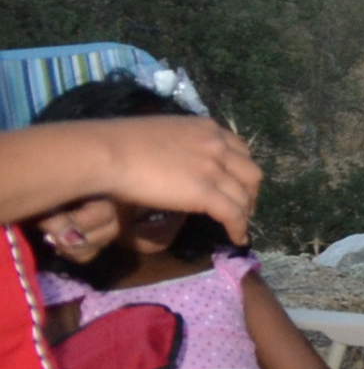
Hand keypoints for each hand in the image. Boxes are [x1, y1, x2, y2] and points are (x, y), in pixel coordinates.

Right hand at [98, 117, 264, 244]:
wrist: (108, 153)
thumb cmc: (119, 144)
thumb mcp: (161, 136)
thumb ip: (177, 147)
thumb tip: (173, 163)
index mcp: (206, 128)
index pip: (238, 149)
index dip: (240, 169)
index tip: (235, 183)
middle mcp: (217, 145)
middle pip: (250, 172)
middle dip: (249, 191)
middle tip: (242, 206)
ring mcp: (214, 169)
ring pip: (243, 195)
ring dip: (245, 212)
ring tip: (239, 226)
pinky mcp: (205, 193)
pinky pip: (232, 214)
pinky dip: (239, 228)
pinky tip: (237, 239)